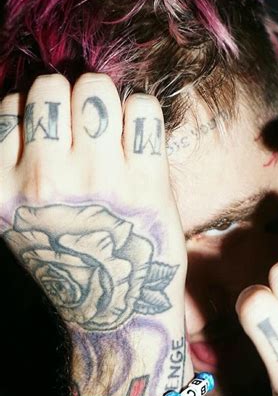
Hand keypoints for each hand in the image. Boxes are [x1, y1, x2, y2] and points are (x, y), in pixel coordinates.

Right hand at [0, 73, 213, 395]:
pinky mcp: (147, 182)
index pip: (10, 105)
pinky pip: (143, 109)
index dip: (38, 111)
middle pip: (53, 86)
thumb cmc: (73, 262)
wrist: (119, 309)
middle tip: (90, 122)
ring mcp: (98, 178)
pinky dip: (142, 111)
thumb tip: (36, 103)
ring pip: (96, 88)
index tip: (58, 130)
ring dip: (106, 99)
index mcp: (4, 188)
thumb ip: (17, 163)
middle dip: (72, 97)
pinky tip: (140, 133)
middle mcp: (45, 178)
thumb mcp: (20, 219)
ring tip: (114, 125)